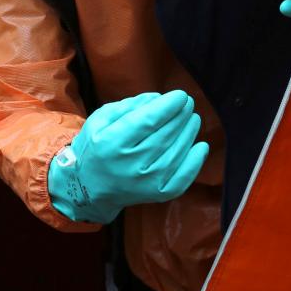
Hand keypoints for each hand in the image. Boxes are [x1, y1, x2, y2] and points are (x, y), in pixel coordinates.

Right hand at [48, 90, 208, 223]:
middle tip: (188, 103)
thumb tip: (158, 98)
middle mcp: (129, 165)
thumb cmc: (97, 147)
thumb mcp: (100, 120)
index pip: (147, 121)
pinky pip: (182, 179)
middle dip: (181, 116)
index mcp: (111, 143)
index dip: (168, 106)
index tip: (180, 95)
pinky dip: (195, 162)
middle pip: (164, 136)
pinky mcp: (156, 195)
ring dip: (189, 133)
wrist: (90, 188)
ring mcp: (145, 183)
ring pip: (175, 154)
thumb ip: (128, 106)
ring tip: (193, 118)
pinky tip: (201, 146)